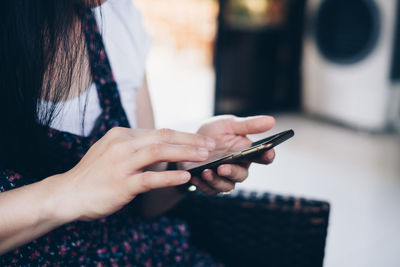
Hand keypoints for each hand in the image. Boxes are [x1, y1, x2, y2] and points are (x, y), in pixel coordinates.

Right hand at [56, 127, 213, 220]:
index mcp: (122, 134)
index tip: (201, 141)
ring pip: (158, 152)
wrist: (68, 193)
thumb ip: (136, 147)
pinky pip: (149, 178)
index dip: (183, 136)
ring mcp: (121, 164)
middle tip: (211, 145)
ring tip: (204, 156)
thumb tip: (163, 148)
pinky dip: (169, 177)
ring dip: (185, 153)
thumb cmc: (94, 174)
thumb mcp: (113, 151)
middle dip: (190, 140)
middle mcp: (122, 144)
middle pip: (163, 137)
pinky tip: (185, 177)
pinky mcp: (121, 184)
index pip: (159, 132)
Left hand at [181, 115, 275, 194]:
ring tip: (206, 172)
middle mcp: (238, 167)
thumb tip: (271, 121)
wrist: (188, 143)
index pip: (264, 157)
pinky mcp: (210, 185)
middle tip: (223, 167)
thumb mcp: (228, 124)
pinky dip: (202, 184)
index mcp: (247, 152)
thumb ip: (248, 125)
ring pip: (227, 186)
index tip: (268, 152)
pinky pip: (209, 190)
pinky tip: (195, 176)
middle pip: (242, 175)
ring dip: (217, 181)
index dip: (268, 155)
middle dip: (233, 172)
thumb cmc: (213, 133)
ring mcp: (224, 178)